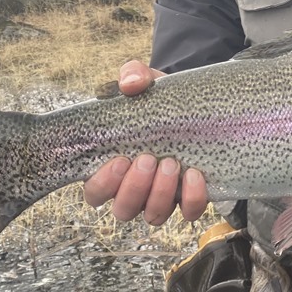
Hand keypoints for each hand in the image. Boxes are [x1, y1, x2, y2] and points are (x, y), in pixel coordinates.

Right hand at [82, 60, 208, 224]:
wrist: (197, 106)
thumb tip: (130, 84)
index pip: (94, 193)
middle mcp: (136, 190)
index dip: (102, 184)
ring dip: (160, 194)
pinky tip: (195, 175)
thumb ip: (133, 75)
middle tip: (148, 159)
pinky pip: (190, 212)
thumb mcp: (146, 83)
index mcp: (114, 168)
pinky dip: (192, 198)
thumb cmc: (161, 100)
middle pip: (123, 209)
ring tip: (171, 164)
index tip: (119, 160)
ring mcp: (164, 197)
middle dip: (134, 188)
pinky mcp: (191, 198)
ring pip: (153, 215)